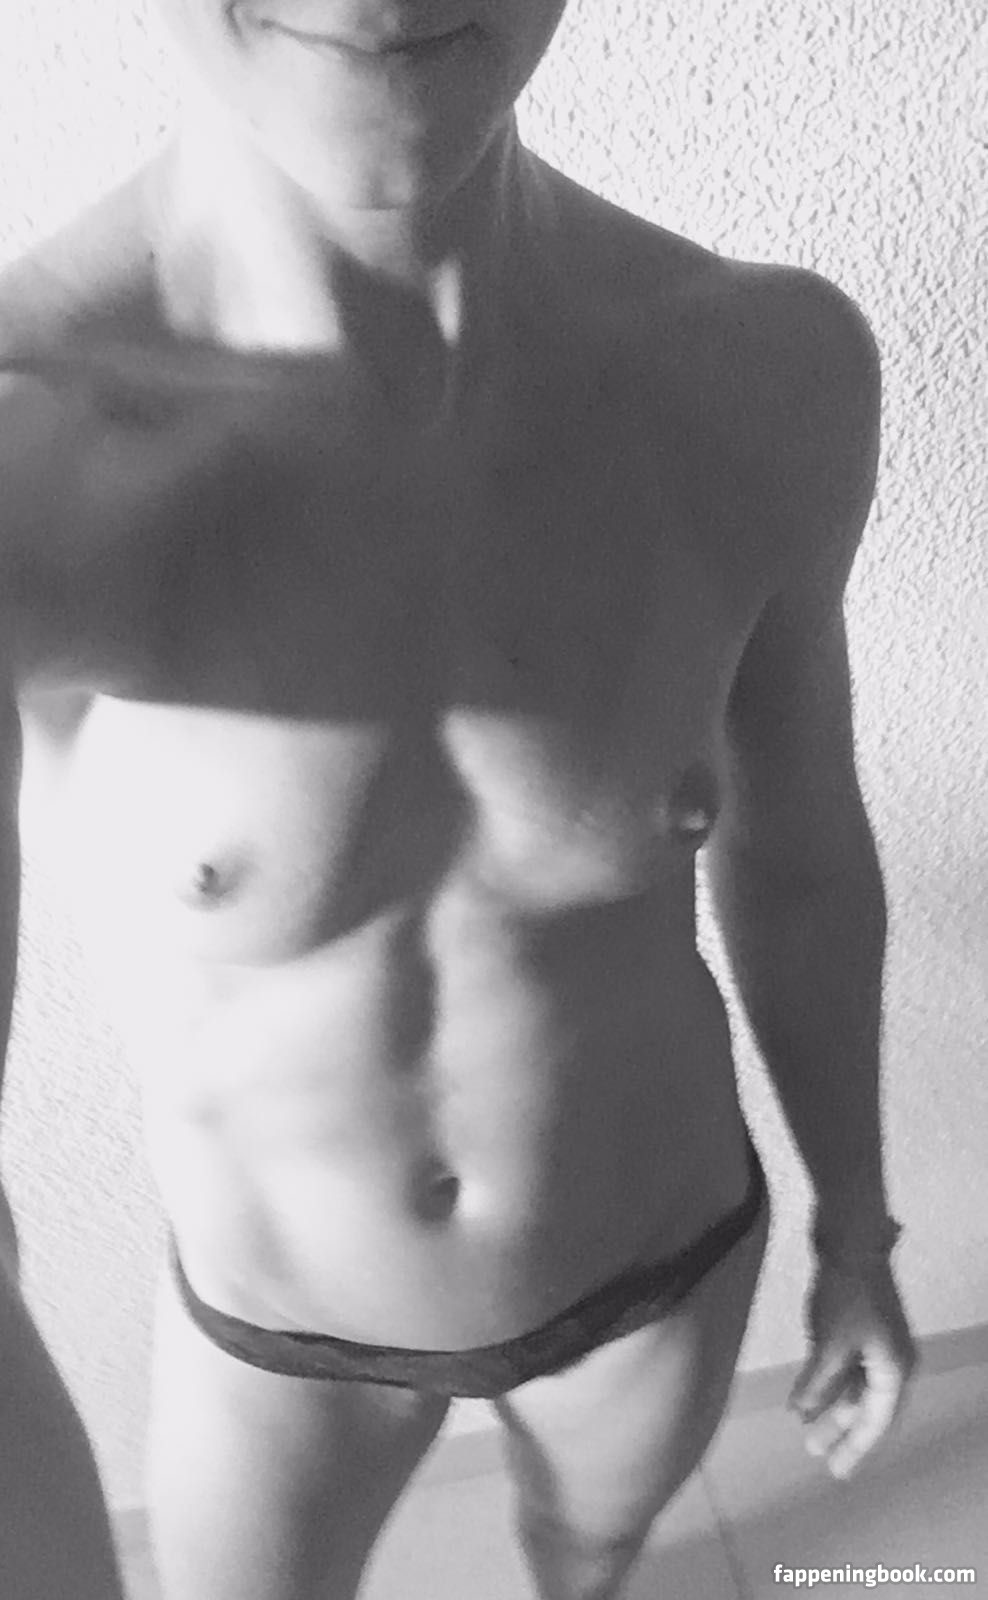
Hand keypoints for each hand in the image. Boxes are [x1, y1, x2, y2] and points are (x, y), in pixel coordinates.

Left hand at [788, 1257, 916, 1478]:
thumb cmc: (847, 1292)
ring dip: (832, 1407)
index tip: (837, 1470)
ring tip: (806, 1429)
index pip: (875, 1421)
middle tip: (817, 1454)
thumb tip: (804, 1414)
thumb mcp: (831, 1344)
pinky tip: (807, 1396)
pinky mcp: (860, 1328)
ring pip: (854, 1387)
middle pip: (867, 1407)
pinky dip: (829, 1383)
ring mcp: (876, 1343)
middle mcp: (891, 1361)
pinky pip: (847, 1367)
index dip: (855, 1446)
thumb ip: (818, 1384)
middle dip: (841, 1430)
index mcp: (894, 1369)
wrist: (851, 1239)